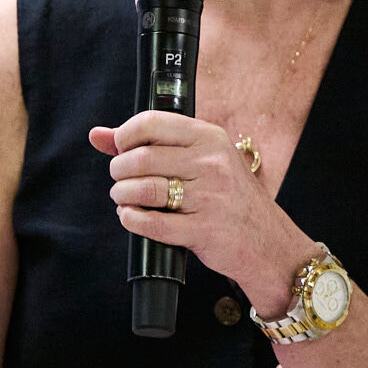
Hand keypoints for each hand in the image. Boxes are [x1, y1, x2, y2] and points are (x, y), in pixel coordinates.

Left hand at [96, 111, 305, 291]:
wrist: (269, 243)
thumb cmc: (230, 198)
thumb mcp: (202, 161)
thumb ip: (151, 144)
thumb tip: (98, 135)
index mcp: (210, 138)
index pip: (150, 123)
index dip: (124, 137)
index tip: (122, 150)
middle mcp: (212, 163)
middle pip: (141, 159)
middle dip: (119, 172)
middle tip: (121, 180)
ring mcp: (210, 197)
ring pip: (143, 190)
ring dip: (122, 196)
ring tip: (125, 199)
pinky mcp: (204, 230)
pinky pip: (152, 223)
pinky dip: (132, 220)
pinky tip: (132, 217)